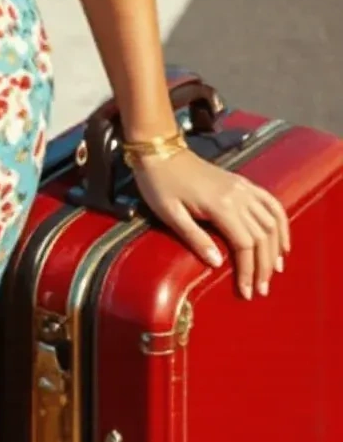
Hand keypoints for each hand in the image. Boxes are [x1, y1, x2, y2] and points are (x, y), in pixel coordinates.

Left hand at [132, 147, 290, 299]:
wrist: (160, 150)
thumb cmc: (159, 184)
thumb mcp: (169, 214)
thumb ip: (195, 238)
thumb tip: (218, 264)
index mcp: (220, 205)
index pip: (244, 244)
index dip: (248, 270)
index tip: (247, 292)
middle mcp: (238, 195)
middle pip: (262, 235)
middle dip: (264, 266)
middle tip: (262, 289)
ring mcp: (242, 187)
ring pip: (271, 220)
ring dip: (276, 247)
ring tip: (275, 270)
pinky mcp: (242, 182)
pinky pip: (270, 201)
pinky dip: (281, 222)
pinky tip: (283, 239)